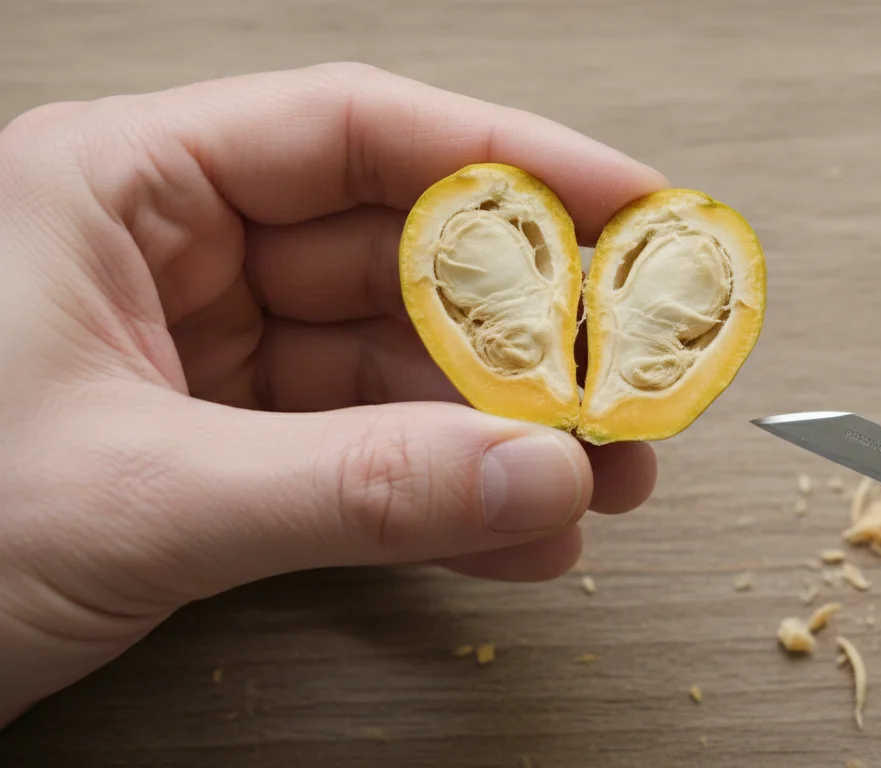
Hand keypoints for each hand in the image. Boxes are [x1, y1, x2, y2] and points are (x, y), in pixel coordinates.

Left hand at [0, 62, 663, 725]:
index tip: (627, 204)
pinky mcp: (216, 446)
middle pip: (398, 256)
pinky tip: (514, 530)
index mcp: (123, 190)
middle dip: (529, 325)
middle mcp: (170, 257)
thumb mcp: (138, 495)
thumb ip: (350, 486)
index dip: (511, 162)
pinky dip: (442, 496)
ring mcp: (199, 355)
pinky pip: (360, 451)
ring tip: (602, 472)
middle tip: (630, 369)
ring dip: (504, 428)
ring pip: (393, 365)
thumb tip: (533, 477)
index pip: (356, 133)